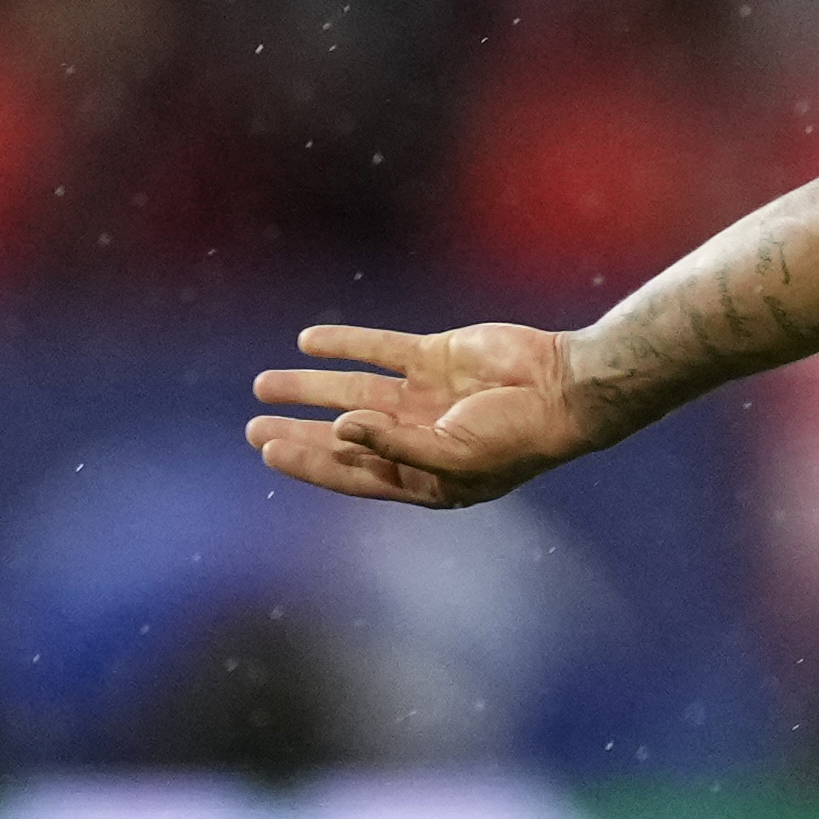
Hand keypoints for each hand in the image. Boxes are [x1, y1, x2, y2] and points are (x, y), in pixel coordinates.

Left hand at [248, 324, 604, 509]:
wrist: (566, 388)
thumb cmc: (517, 438)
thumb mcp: (453, 455)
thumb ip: (393, 445)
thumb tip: (338, 430)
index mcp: (422, 477)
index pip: (351, 472)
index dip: (308, 462)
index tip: (268, 449)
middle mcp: (417, 438)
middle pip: (342, 435)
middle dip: (298, 429)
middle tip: (253, 424)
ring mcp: (425, 396)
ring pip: (352, 391)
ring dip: (310, 387)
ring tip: (263, 383)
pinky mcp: (435, 357)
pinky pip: (380, 349)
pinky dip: (345, 344)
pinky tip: (308, 341)